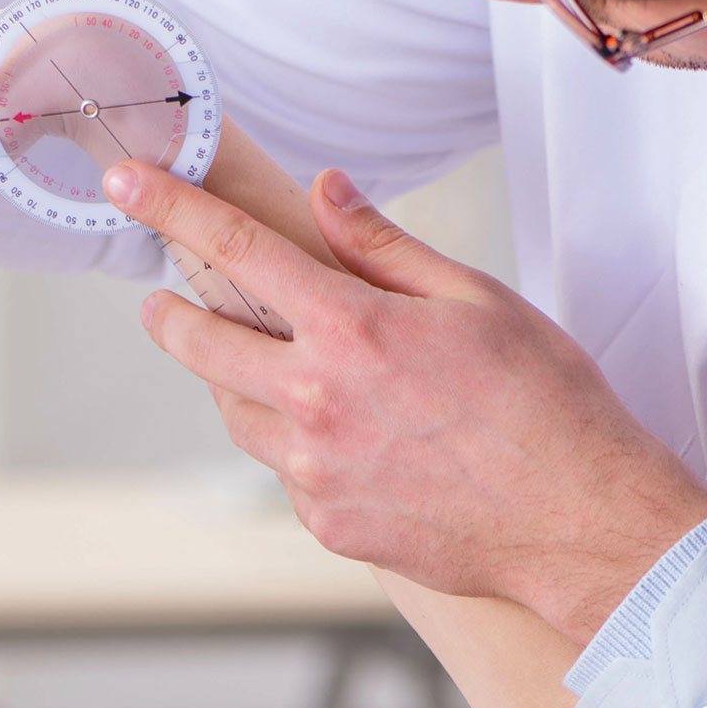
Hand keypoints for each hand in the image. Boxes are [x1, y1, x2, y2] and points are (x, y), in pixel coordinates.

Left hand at [102, 159, 706, 644]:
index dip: (172, 209)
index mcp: (352, 330)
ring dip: (236, 382)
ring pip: (235, 412)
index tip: (125, 184)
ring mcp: (315, 471)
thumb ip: (384, 245)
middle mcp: (316, 402)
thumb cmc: (546, 403)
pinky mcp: (328, 523)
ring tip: (275, 368)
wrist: (581, 522)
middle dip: (172, 313)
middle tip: (163, 301)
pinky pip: (284, 470)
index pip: (237, 250)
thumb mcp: (475, 298)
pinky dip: (294, 444)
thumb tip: (324, 192)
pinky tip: (345, 436)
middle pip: (202, 342)